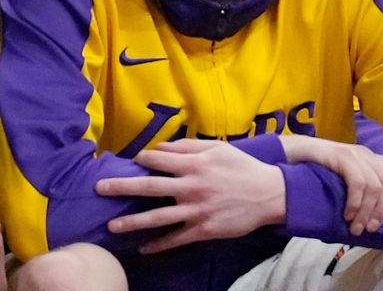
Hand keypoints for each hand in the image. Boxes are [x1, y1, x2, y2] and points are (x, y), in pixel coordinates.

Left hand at [96, 139, 284, 253]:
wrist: (270, 194)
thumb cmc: (244, 168)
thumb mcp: (220, 149)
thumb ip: (189, 146)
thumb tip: (160, 147)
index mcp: (196, 165)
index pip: (160, 160)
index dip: (143, 159)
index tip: (133, 161)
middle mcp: (192, 187)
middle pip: (149, 188)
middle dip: (122, 187)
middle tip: (100, 189)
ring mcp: (196, 210)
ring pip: (157, 218)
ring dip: (132, 222)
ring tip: (111, 226)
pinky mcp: (203, 229)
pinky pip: (176, 239)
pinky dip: (158, 245)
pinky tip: (143, 248)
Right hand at [278, 134, 382, 235]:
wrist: (292, 155)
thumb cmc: (320, 173)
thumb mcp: (347, 182)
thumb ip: (363, 192)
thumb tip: (374, 220)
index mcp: (374, 161)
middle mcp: (368, 155)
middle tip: (372, 228)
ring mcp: (355, 154)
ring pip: (376, 185)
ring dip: (367, 211)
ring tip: (357, 228)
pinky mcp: (341, 156)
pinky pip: (358, 182)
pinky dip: (355, 203)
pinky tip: (347, 215)